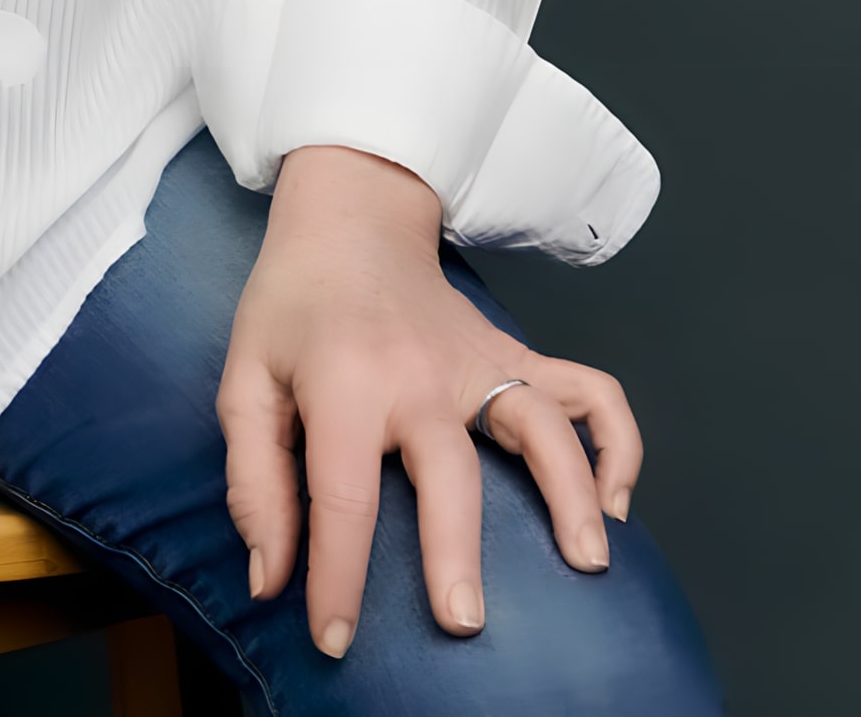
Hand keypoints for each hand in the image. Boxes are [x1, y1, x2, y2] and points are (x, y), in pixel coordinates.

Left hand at [218, 145, 644, 659]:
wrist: (350, 220)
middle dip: (456, 552)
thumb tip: (270, 578)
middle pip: (450, 473)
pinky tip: (615, 497)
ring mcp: (480, 362)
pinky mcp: (516, 356)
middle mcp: (421, 376)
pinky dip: (614, 441)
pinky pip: (587, 393)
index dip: (336, 577)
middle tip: (463, 623)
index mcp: (345, 385)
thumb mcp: (244, 382)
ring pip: (542, 428)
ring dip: (571, 494)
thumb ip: (255, 483)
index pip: (342, 497)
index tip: (335, 640)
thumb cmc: (290, 309)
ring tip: (589, 562)